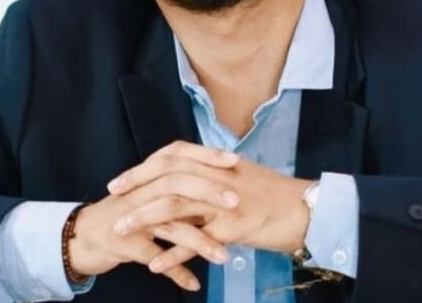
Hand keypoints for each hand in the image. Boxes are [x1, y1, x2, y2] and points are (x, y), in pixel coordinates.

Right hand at [67, 144, 241, 291]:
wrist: (81, 236)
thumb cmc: (123, 215)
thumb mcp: (148, 195)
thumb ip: (176, 187)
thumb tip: (213, 180)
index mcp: (148, 178)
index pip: (178, 156)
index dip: (205, 156)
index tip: (234, 160)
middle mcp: (140, 194)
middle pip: (176, 185)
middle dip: (208, 192)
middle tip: (236, 202)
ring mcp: (131, 219)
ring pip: (170, 226)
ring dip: (200, 242)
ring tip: (224, 256)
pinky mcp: (124, 246)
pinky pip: (155, 259)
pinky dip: (175, 272)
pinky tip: (194, 283)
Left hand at [107, 141, 313, 275]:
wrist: (308, 209)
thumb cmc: (275, 197)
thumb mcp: (240, 178)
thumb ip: (213, 177)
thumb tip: (187, 182)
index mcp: (217, 164)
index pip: (172, 157)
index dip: (144, 168)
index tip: (121, 180)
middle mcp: (217, 177)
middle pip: (166, 177)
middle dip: (135, 188)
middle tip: (113, 198)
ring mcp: (225, 201)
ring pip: (175, 205)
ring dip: (144, 218)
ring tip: (121, 230)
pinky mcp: (234, 226)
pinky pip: (197, 240)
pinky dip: (173, 252)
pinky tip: (155, 263)